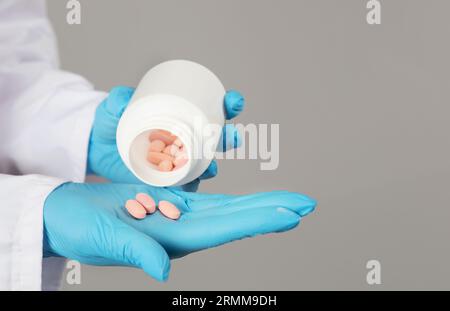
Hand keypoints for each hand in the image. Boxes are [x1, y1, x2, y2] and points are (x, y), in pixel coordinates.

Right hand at [43, 182, 315, 279]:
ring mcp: (178, 219)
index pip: (227, 229)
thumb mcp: (104, 240)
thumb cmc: (79, 230)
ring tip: (288, 200)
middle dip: (272, 211)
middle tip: (307, 204)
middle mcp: (182, 231)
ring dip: (259, 204)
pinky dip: (234, 199)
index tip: (292, 213)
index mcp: (172, 240)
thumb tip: (163, 270)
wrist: (66, 217)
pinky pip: (210, 202)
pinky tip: (249, 198)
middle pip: (237, 220)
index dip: (260, 220)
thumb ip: (136, 252)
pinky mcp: (169, 206)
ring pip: (229, 211)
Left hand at [87, 86, 244, 190]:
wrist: (99, 149)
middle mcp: (188, 140)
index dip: (229, 105)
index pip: (214, 109)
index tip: (233, 102)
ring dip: (212, 165)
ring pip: (205, 165)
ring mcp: (180, 162)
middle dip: (230, 138)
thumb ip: (118, 99)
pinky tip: (190, 186)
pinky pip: (186, 186)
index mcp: (184, 116)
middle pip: (217, 139)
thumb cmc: (113, 122)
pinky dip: (190, 187)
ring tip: (210, 166)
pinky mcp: (170, 181)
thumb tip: (125, 97)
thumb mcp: (115, 108)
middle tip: (231, 136)